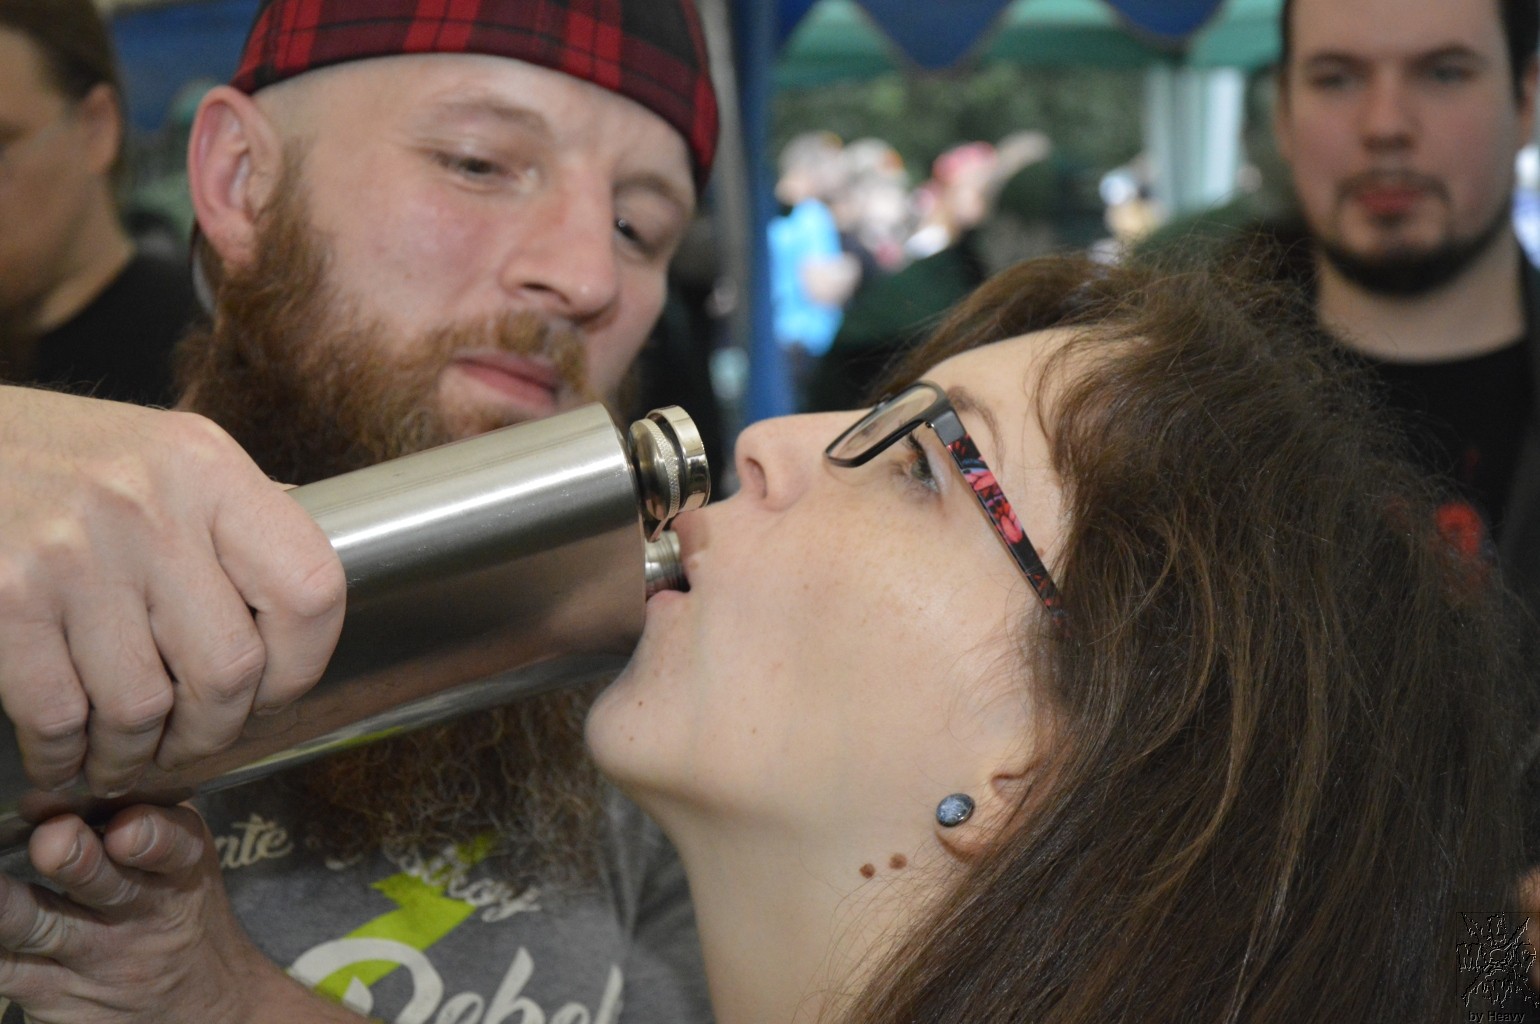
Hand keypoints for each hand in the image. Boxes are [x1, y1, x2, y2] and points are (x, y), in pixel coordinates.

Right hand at [0, 387, 345, 795]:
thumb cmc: (55, 457)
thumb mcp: (165, 457)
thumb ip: (231, 525)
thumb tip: (299, 610)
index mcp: (209, 470)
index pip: (310, 592)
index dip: (301, 666)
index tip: (271, 694)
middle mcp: (150, 507)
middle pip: (229, 669)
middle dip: (210, 733)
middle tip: (188, 744)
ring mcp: (73, 552)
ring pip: (142, 707)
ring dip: (133, 755)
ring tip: (123, 757)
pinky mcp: (4, 595)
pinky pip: (57, 713)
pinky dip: (61, 755)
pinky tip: (62, 755)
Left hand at [0, 806, 357, 1023]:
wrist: (202, 1008)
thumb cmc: (177, 912)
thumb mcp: (186, 860)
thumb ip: (145, 813)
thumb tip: (67, 768)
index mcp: (178, 869)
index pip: (172, 846)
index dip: (149, 835)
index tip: (126, 826)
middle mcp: (138, 912)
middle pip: (104, 883)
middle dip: (76, 858)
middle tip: (54, 840)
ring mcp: (92, 956)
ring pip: (40, 927)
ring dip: (6, 905)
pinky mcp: (50, 993)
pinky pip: (3, 970)